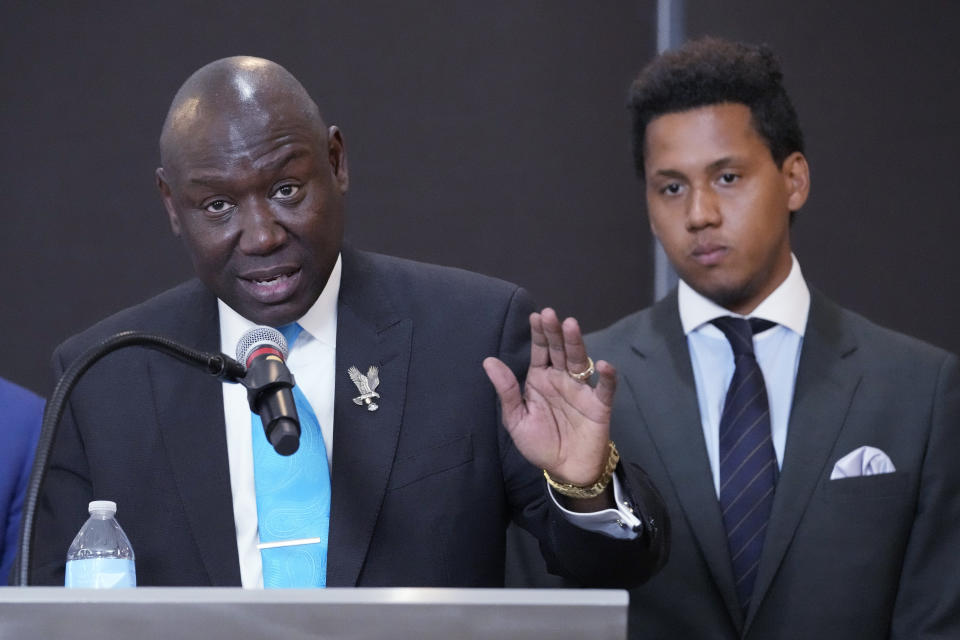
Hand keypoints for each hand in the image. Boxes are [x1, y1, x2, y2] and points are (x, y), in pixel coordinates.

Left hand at [483, 307, 616, 486]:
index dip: (539, 334)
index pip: (540, 351)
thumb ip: (507, 391)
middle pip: (559, 351)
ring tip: (571, 326)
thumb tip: (488, 361)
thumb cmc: (539, 444)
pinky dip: (607, 377)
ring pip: (580, 362)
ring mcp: (582, 390)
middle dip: (555, 333)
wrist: (565, 470)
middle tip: (551, 314)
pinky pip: (605, 389)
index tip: (535, 316)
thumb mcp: (516, 420)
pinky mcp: (600, 406)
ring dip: (576, 344)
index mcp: (540, 379)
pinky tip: (604, 365)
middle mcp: (562, 379)